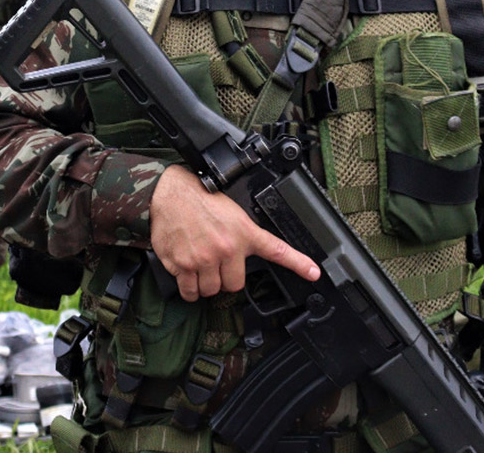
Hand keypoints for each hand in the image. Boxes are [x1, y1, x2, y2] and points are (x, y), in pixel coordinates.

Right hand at [149, 165, 320, 300]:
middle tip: (216, 262)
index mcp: (242, 234)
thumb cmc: (199, 199)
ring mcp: (202, 260)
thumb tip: (251, 254)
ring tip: (200, 264)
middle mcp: (225, 249)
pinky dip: (188, 288)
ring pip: (210, 290)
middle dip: (224, 278)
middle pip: (233, 285)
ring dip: (206, 284)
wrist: (169, 194)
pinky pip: (189, 290)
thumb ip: (244, 235)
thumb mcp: (232, 213)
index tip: (314, 273)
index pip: (277, 250)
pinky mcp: (181, 265)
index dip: (298, 264)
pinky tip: (186, 272)